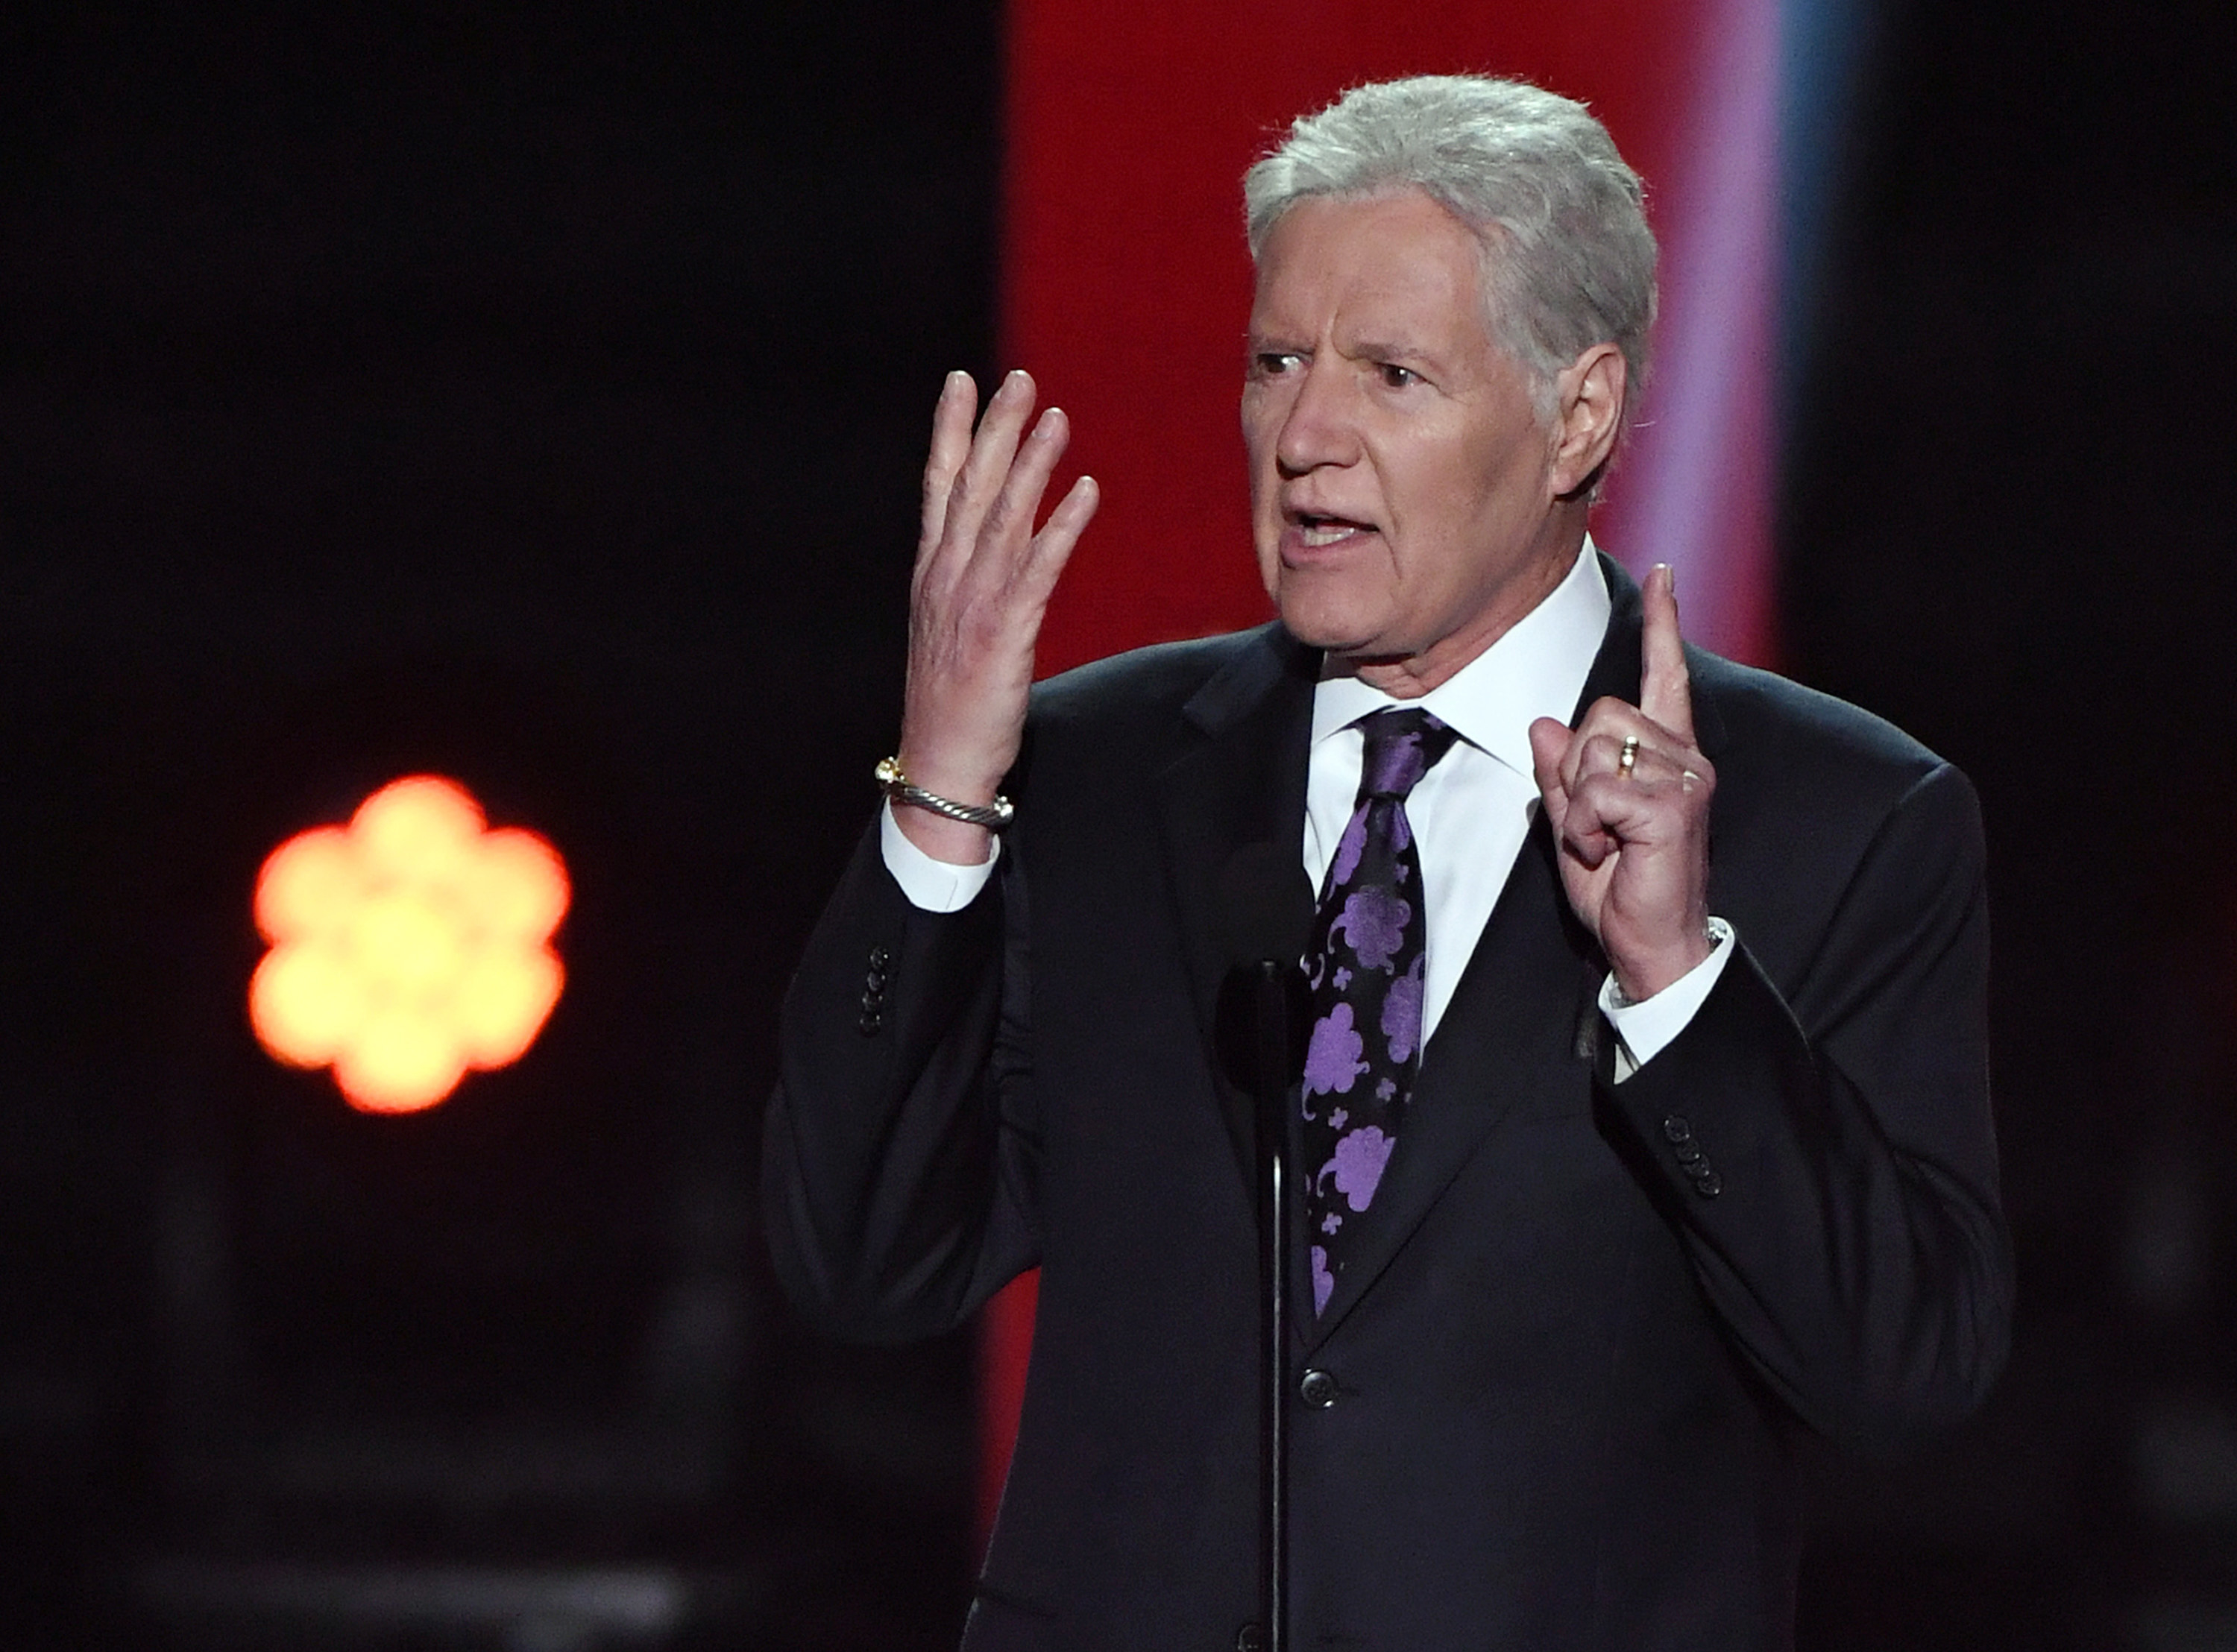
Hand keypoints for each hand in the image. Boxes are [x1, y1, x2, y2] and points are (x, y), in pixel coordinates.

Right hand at [896, 369, 1099, 863]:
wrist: (940, 763)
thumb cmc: (950, 702)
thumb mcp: (949, 628)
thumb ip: (965, 580)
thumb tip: (989, 544)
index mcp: (932, 572)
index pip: (938, 485)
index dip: (951, 431)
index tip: (962, 381)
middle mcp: (947, 577)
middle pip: (970, 486)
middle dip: (994, 428)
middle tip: (1018, 378)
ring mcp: (973, 601)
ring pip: (1002, 516)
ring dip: (1030, 463)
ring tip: (1055, 416)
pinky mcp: (1005, 631)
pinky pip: (1038, 567)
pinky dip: (1062, 525)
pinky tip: (1085, 491)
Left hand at [1526, 563, 1714, 1000]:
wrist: (1650, 944)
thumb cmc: (1620, 887)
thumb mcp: (1576, 822)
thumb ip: (1561, 774)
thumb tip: (1543, 726)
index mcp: (1667, 755)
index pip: (1664, 676)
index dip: (1663, 624)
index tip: (1665, 573)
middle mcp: (1685, 757)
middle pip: (1597, 713)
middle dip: (1573, 770)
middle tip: (1594, 824)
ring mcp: (1684, 778)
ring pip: (1589, 750)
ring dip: (1578, 803)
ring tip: (1604, 842)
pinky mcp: (1673, 804)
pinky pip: (1594, 788)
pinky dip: (1585, 825)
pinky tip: (1608, 852)